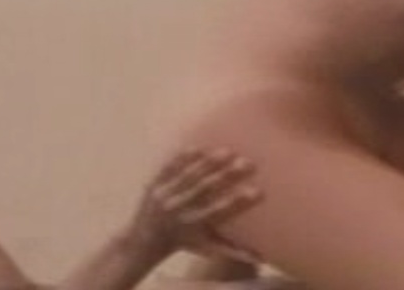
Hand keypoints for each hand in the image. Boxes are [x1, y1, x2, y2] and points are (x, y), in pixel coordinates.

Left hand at [126, 148, 262, 258]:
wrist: (144, 240)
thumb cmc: (184, 241)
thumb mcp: (206, 247)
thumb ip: (231, 249)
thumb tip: (259, 255)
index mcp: (194, 224)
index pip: (219, 212)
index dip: (238, 202)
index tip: (259, 191)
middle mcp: (179, 210)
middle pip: (204, 190)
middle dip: (226, 176)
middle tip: (248, 162)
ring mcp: (164, 195)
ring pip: (188, 176)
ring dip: (208, 163)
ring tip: (228, 151)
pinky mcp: (154, 184)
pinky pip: (169, 168)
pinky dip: (181, 158)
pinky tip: (197, 147)